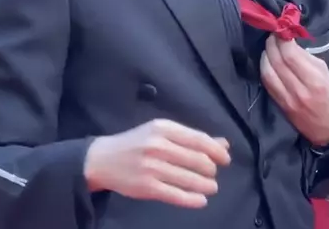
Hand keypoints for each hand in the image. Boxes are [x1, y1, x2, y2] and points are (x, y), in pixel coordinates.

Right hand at [84, 119, 230, 207]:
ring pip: (189, 179)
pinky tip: (201, 200)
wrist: (102, 160)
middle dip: (211, 170)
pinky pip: (176, 195)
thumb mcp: (162, 133)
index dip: (217, 151)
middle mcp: (158, 146)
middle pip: (198, 160)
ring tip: (211, 188)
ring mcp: (152, 167)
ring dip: (206, 185)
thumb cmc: (137, 143)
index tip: (226, 159)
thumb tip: (223, 143)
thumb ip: (191, 138)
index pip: (199, 140)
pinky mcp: (146, 187)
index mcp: (164, 128)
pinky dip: (192, 199)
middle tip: (213, 175)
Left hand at [260, 36, 328, 147]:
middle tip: (272, 34)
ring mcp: (287, 99)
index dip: (282, 40)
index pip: (291, 55)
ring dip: (265, 55)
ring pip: (267, 72)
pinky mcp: (279, 105)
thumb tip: (289, 42)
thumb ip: (306, 57)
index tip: (281, 30)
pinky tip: (267, 61)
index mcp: (314, 80)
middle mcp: (299, 90)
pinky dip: (264, 68)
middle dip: (272, 44)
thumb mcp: (325, 72)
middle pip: (277, 61)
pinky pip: (267, 83)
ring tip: (269, 47)